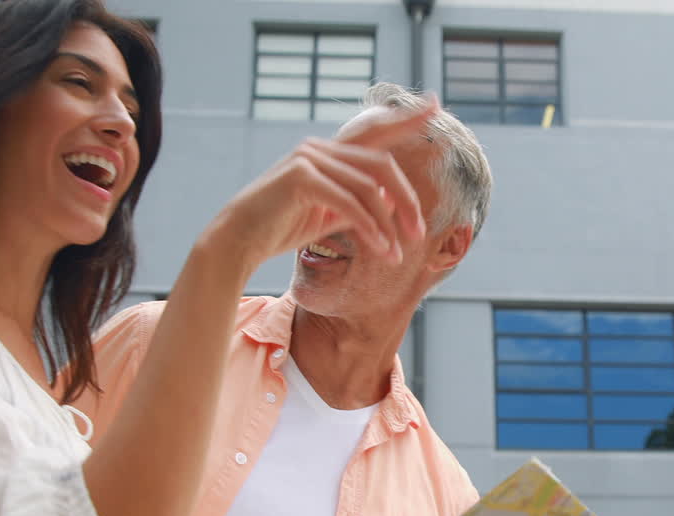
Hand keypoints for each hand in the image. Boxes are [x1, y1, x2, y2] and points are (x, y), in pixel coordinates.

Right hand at [202, 95, 438, 271]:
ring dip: (389, 224)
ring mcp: (308, 158)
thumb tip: (390, 204)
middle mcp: (319, 148)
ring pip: (368, 188)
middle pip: (382, 166)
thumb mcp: (329, 215)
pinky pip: (349, 202)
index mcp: (328, 153)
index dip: (406, 118)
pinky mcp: (300, 177)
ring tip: (398, 254)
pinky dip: (370, 228)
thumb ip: (358, 204)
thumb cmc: (280, 228)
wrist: (238, 241)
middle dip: (406, 200)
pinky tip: (381, 249)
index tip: (435, 103)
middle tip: (419, 234)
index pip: (374, 131)